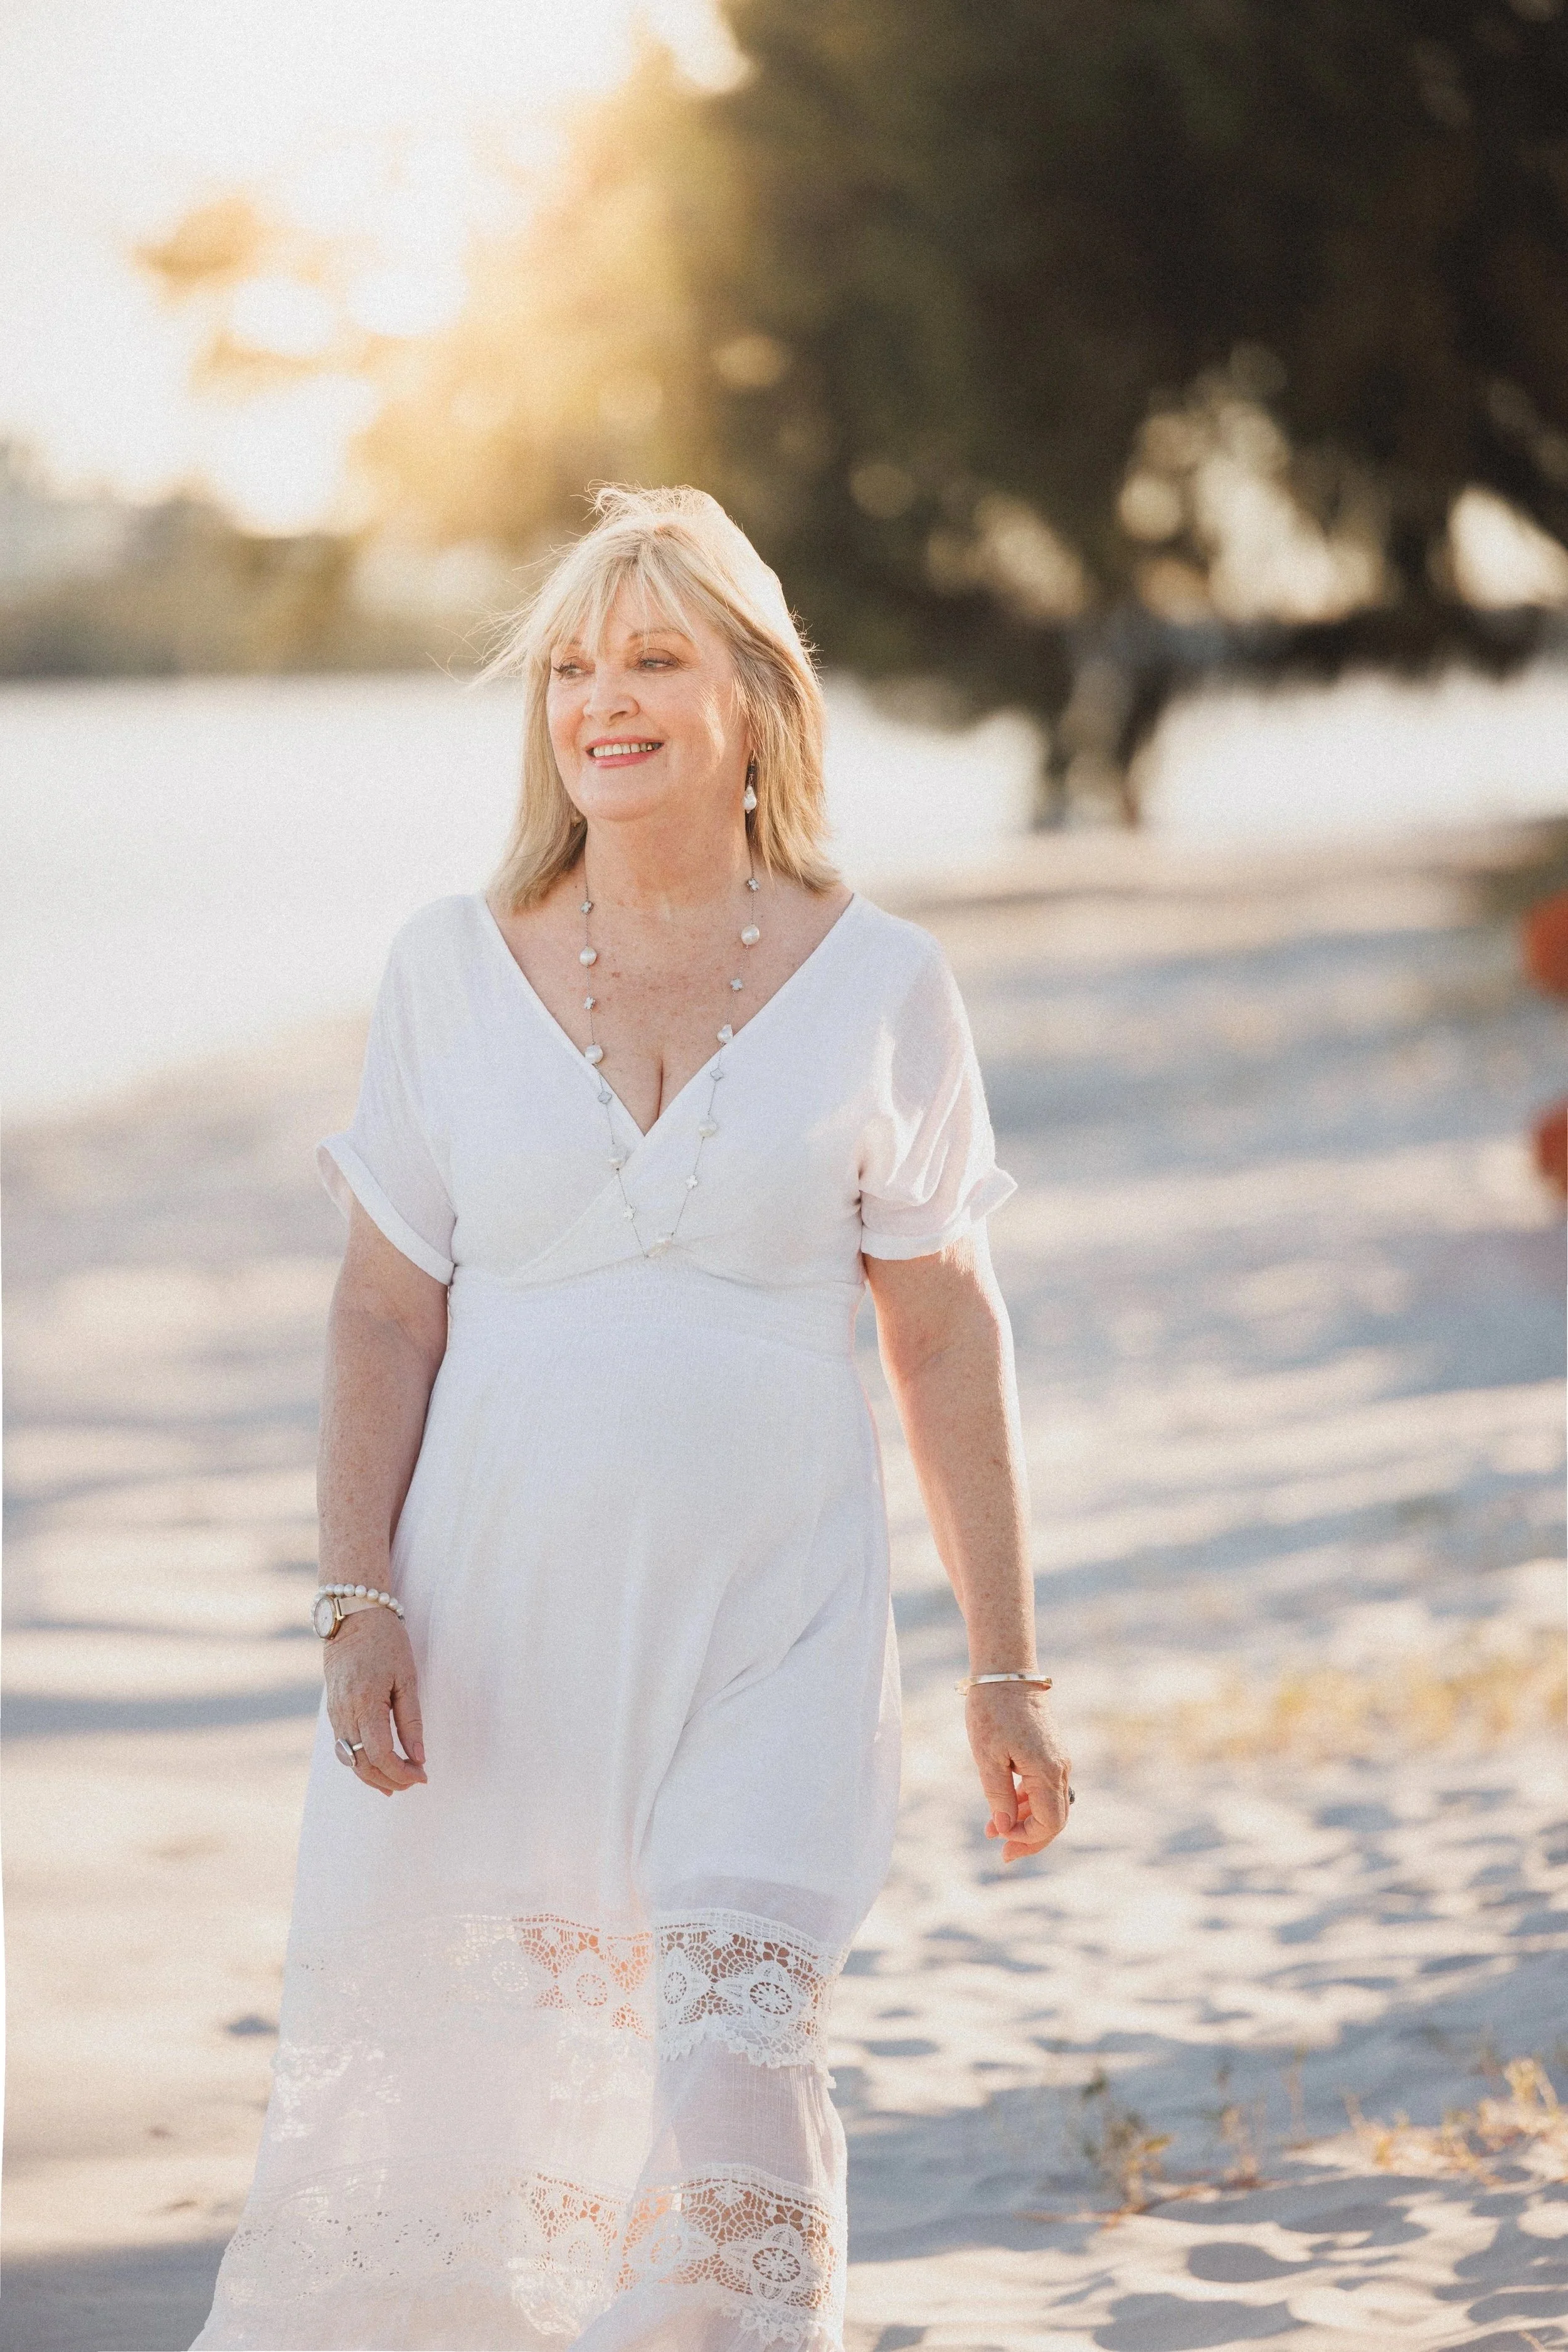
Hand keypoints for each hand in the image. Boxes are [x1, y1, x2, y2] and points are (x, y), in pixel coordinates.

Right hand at [324, 1607, 427, 1795]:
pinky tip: (378, 1764)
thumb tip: (419, 1757)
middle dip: (389, 1779)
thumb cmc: (386, 1642)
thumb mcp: (407, 1678)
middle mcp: (344, 1713)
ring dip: (373, 1776)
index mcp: (365, 1704)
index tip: (423, 1775)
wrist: (353, 1617)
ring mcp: (334, 1713)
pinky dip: (360, 1761)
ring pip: (350, 1760)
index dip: (402, 1772)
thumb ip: (411, 1720)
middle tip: (414, 1781)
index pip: (380, 1755)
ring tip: (398, 1781)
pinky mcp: (332, 1711)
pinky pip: (343, 1746)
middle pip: (362, 1764)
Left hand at [966, 1684, 1070, 1862]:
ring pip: (1050, 1804)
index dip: (1026, 1837)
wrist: (1005, 1671)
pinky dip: (1028, 1802)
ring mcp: (1057, 1759)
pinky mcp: (1050, 1751)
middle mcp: (1060, 1768)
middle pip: (1055, 1819)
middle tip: (1003, 1855)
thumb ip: (997, 1796)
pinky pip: (1045, 1787)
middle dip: (1029, 1839)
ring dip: (1026, 1821)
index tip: (997, 1836)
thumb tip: (1004, 1829)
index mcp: (1047, 1771)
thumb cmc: (992, 1711)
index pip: (1049, 1823)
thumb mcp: (987, 1756)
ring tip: (993, 1830)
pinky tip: (1004, 1806)